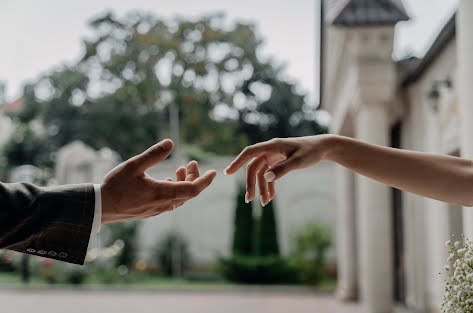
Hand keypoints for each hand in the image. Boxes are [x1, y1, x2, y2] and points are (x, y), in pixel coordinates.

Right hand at [100, 139, 216, 223]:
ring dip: (184, 183)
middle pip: (188, 193)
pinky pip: (170, 202)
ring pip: (180, 198)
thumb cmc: (115, 186)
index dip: (205, 181)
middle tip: (192, 163)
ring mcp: (157, 210)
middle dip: (194, 177)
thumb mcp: (134, 165)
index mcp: (162, 193)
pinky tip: (168, 180)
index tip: (213, 172)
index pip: (193, 189)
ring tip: (180, 168)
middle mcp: (163, 204)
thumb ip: (154, 154)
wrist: (100, 207)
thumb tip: (171, 142)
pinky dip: (175, 190)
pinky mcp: (151, 211)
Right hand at [224, 135, 333, 205]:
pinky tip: (270, 198)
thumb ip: (283, 169)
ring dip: (261, 187)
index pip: (249, 153)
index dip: (237, 162)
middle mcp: (270, 150)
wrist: (322, 147)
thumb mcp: (299, 161)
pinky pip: (269, 175)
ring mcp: (273, 156)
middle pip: (254, 167)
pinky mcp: (278, 162)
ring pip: (261, 173)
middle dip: (251, 184)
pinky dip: (269, 186)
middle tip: (249, 200)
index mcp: (272, 146)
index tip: (227, 173)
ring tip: (263, 203)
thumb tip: (266, 177)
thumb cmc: (311, 151)